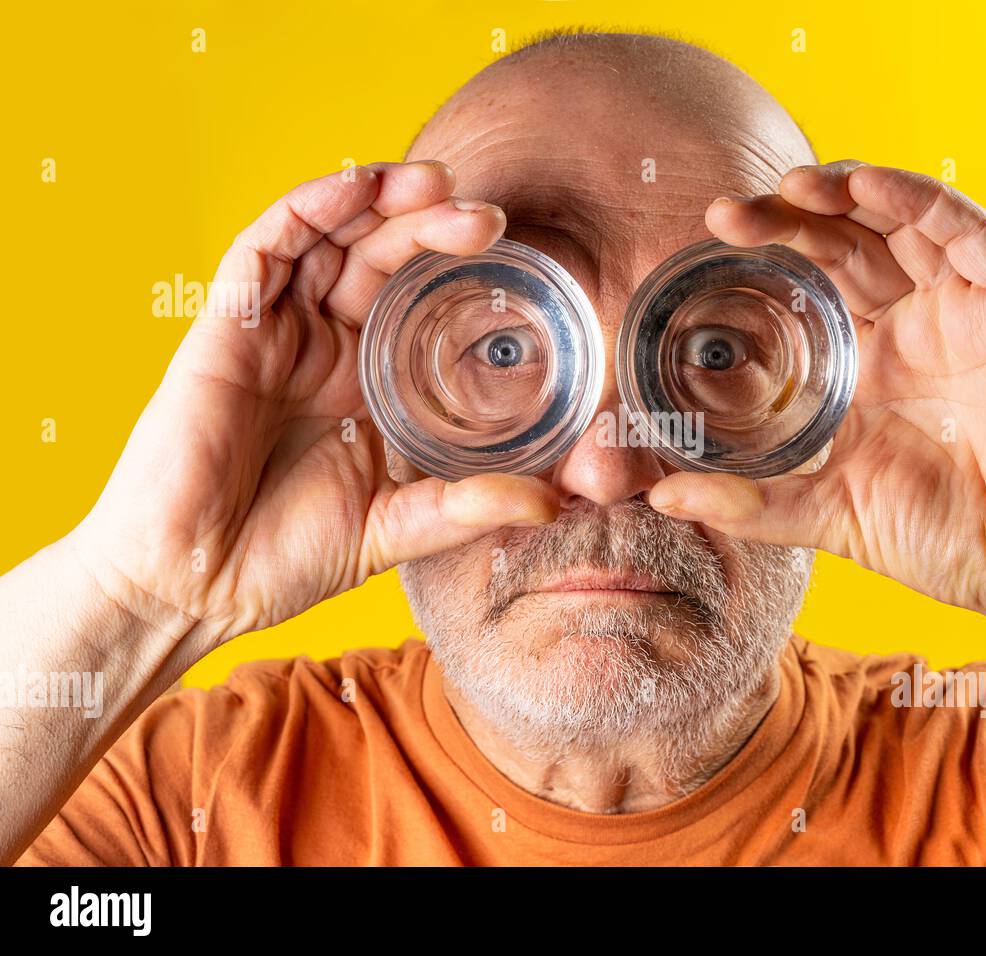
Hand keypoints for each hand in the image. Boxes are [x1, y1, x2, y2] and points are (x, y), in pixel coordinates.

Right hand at [73, 162, 557, 648]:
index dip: (458, 268)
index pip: (416, 298)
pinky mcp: (228, 328)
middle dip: (432, 223)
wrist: (190, 586)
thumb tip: (555, 503)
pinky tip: (353, 190)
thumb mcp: (396, 527)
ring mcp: (277, 332)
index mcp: (366, 382)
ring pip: (328, 236)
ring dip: (379, 198)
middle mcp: (325, 346)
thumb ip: (468, 508)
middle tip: (487, 215)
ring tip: (437, 183)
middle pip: (381, 255)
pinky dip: (308, 211)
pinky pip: (265, 249)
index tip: (516, 256)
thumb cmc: (284, 559)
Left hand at [647, 161, 985, 624]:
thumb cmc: (943, 540)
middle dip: (788, 216)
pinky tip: (866, 186)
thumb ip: (750, 503)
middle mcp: (913, 325)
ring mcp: (962, 311)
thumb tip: (661, 495)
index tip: (707, 248)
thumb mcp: (826, 513)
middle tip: (728, 213)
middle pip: (846, 241)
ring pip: (900, 220)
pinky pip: (965, 232)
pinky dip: (916, 200)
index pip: (812, 283)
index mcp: (870, 363)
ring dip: (846, 191)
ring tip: (788, 186)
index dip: (765, 256)